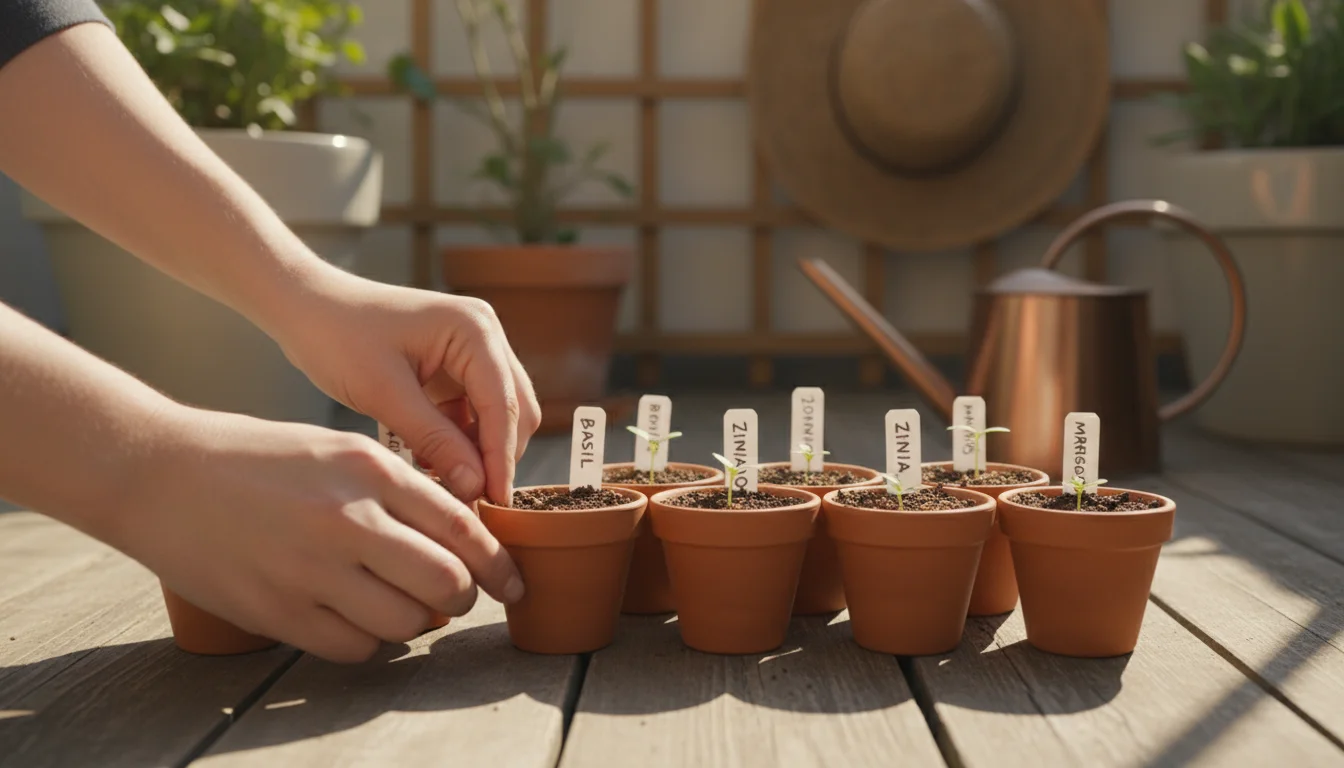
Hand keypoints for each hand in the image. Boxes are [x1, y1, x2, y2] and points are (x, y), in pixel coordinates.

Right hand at [108, 408, 524, 662]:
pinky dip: (369, 640)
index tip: (513, 584)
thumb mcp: (338, 447)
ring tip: (401, 603)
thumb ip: (400, 486)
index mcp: (370, 469)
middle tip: (454, 596)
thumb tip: (461, 532)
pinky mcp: (279, 610)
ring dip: (416, 622)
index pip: (463, 527)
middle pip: (446, 583)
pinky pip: (355, 646)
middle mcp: (348, 519)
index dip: (499, 564)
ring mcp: (311, 569)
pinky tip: (357, 617)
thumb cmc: (256, 456)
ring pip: (406, 622)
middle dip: (462, 597)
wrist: (158, 474)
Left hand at [270, 272, 540, 504]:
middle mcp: (485, 335)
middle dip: (496, 456)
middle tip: (473, 502)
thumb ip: (435, 440)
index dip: (501, 458)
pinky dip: (460, 440)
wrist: (307, 309)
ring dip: (478, 450)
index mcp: (473, 330)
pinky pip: (474, 412)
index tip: (496, 504)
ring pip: (498, 414)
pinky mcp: (458, 366)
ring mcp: (474, 350)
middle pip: (514, 410)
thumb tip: (476, 486)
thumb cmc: (339, 338)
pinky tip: (433, 462)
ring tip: (448, 484)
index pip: (503, 404)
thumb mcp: (384, 394)